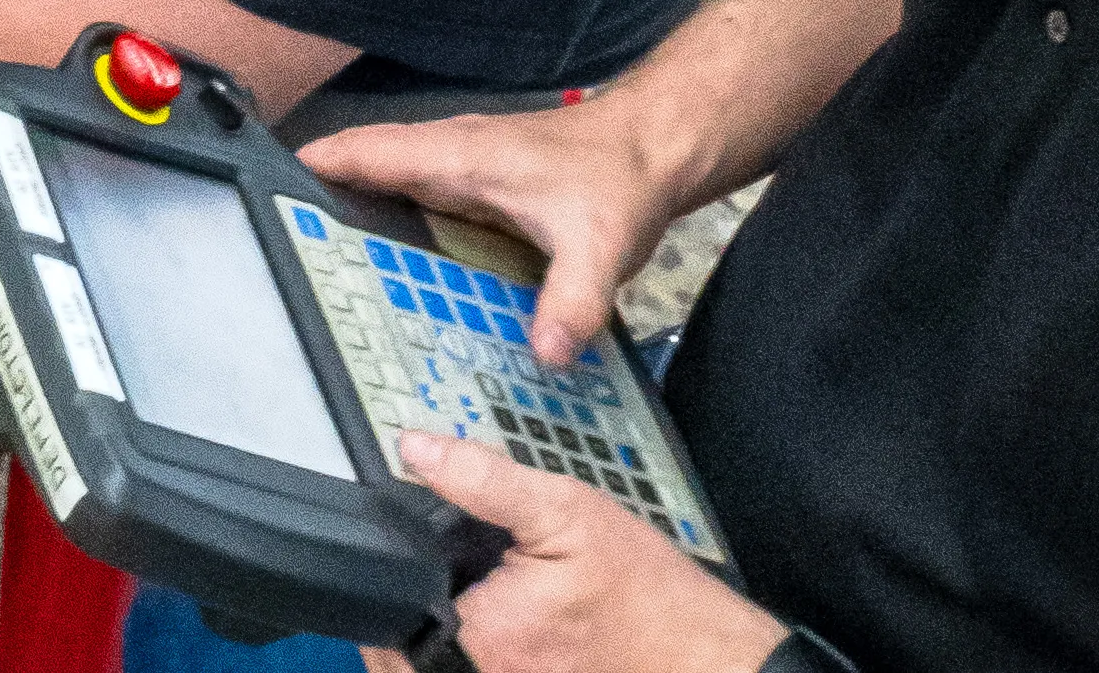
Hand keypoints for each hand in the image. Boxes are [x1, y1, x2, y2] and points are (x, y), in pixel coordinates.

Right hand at [308, 101, 684, 370]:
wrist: (651, 149)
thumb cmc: (619, 178)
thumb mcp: (600, 244)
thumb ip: (572, 300)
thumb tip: (545, 354)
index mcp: (456, 153)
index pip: (362, 150)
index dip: (310, 166)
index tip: (262, 192)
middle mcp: (445, 154)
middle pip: (359, 166)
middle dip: (314, 197)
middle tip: (279, 247)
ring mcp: (456, 167)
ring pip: (382, 181)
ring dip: (348, 208)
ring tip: (313, 263)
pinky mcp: (471, 184)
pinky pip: (411, 198)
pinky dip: (387, 221)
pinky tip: (385, 266)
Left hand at [370, 435, 786, 672]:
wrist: (712, 659)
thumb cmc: (653, 597)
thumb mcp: (570, 512)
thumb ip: (485, 480)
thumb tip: (415, 448)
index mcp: (481, 631)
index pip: (393, 605)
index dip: (386, 575)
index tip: (391, 550)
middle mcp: (485, 672)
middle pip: (410, 640)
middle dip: (409, 608)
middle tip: (436, 571)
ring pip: (440, 661)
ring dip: (434, 635)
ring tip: (465, 592)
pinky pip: (474, 671)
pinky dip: (470, 654)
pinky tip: (495, 621)